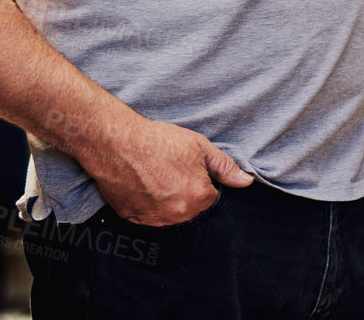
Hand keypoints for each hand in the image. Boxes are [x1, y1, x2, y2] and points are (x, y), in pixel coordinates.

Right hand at [85, 117, 253, 226]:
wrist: (117, 143)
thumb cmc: (159, 141)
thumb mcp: (199, 146)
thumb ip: (224, 167)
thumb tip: (247, 182)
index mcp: (198, 197)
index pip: (212, 201)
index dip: (205, 186)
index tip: (192, 174)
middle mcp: (177, 215)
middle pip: (192, 213)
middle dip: (188, 197)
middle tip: (173, 177)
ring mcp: (154, 221)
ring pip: (171, 219)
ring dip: (170, 206)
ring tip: (158, 182)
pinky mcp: (133, 221)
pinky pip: (149, 221)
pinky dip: (151, 209)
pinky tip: (145, 190)